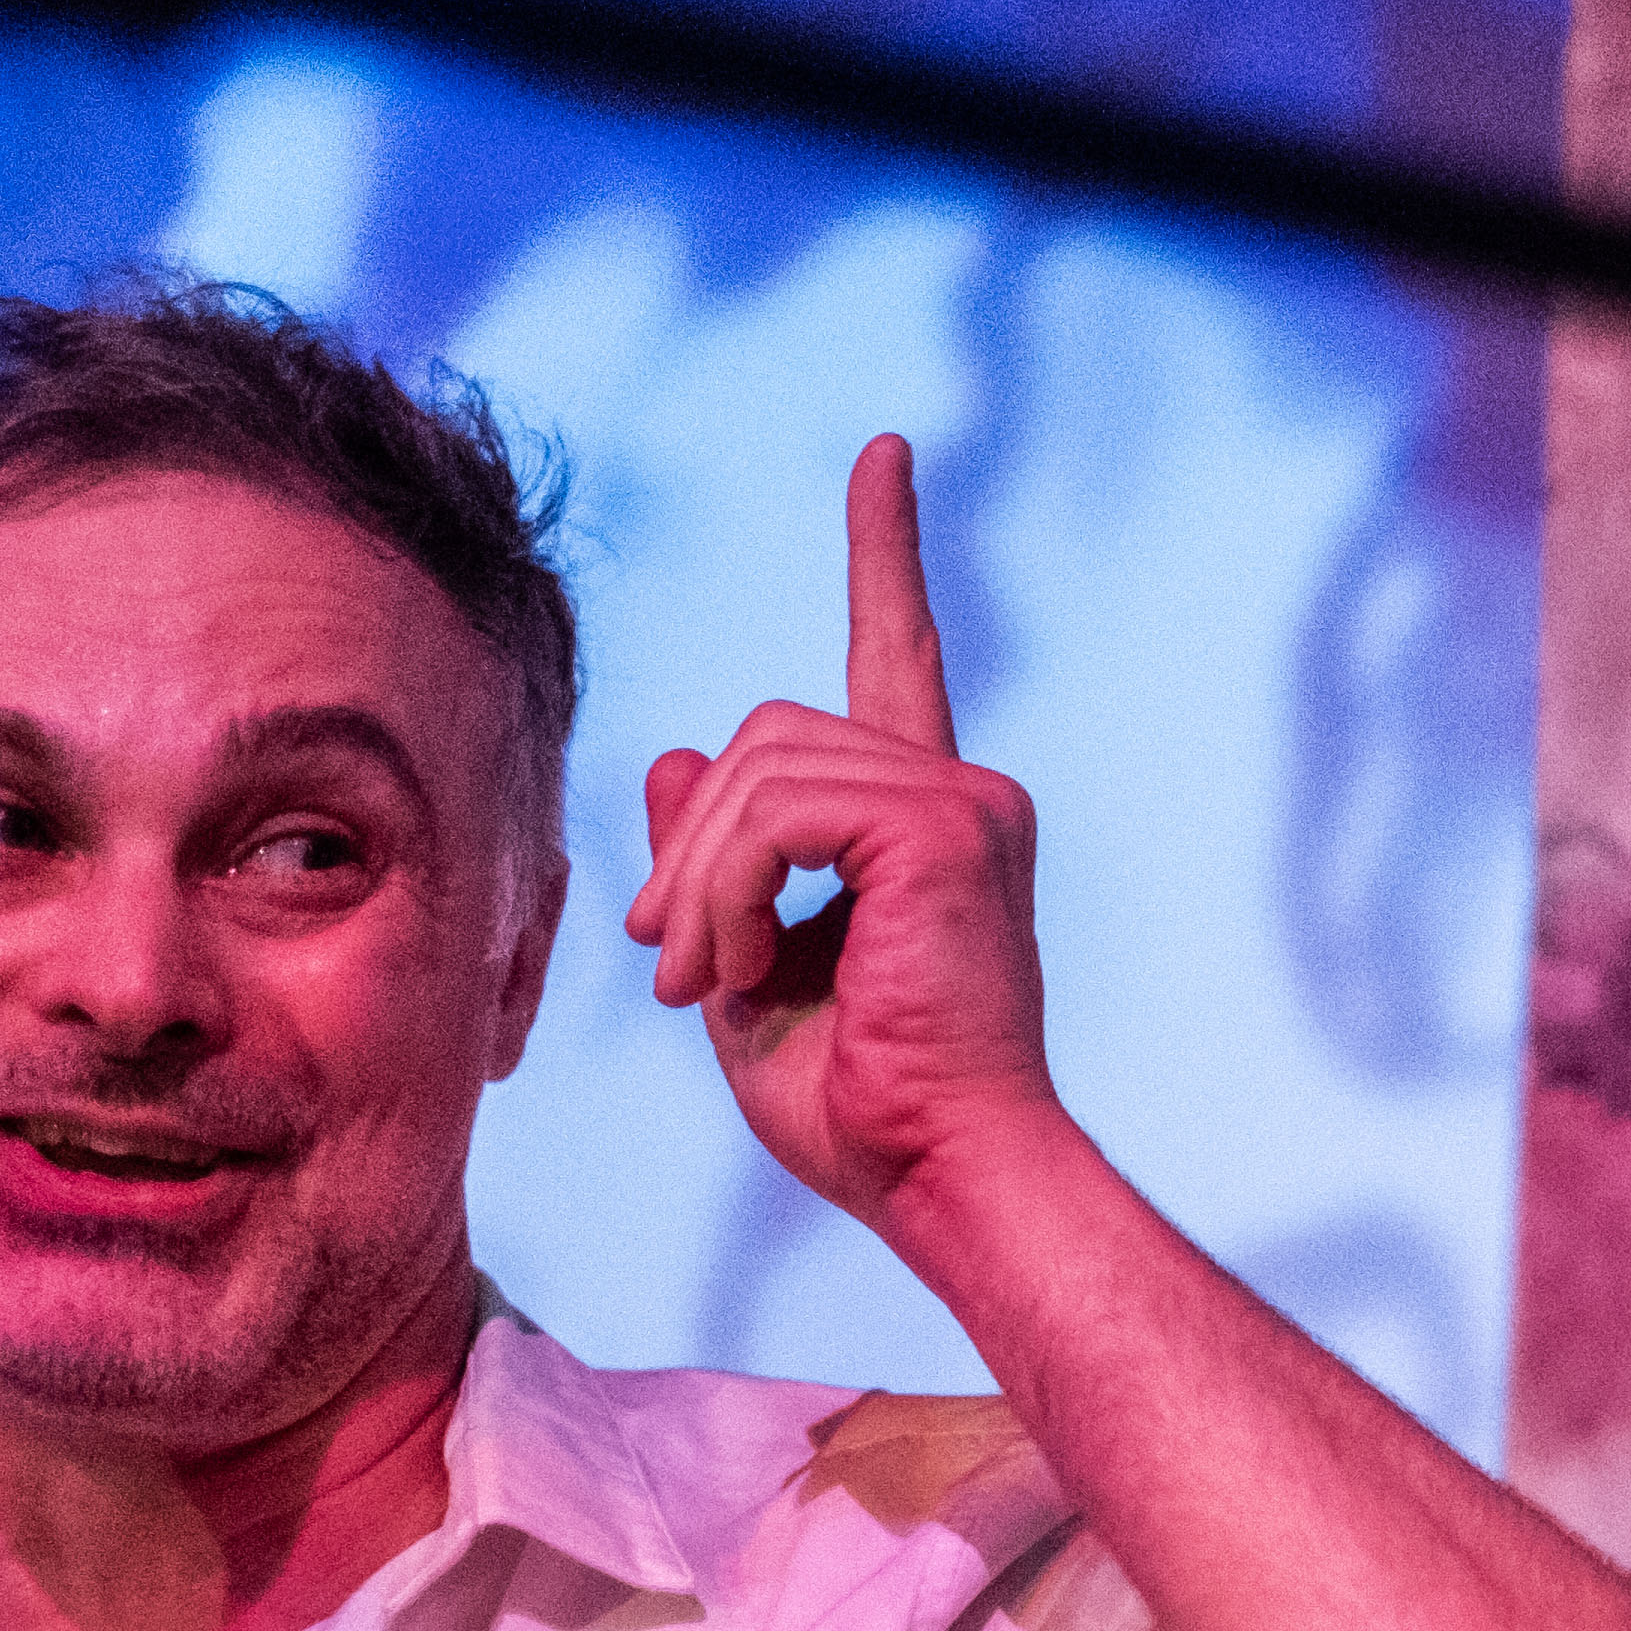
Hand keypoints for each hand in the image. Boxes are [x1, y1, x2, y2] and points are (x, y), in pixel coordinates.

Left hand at [627, 434, 1063, 1231]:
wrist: (946, 1176)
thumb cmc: (866, 1111)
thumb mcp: (747, 972)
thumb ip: (716, 867)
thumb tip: (673, 756)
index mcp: (928, 825)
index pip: (899, 654)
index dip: (884, 551)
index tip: (884, 455)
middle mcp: (962, 795)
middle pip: (767, 734)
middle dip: (690, 846)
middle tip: (667, 963)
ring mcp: (963, 805)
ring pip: (758, 770)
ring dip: (699, 886)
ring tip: (701, 986)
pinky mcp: (942, 830)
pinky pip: (777, 813)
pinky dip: (727, 893)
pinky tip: (736, 973)